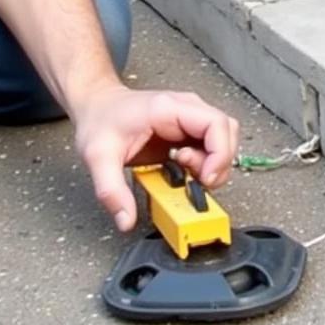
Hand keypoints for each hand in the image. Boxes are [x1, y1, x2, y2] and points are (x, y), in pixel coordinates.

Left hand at [72, 84, 239, 231]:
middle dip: (218, 162)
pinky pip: (213, 143)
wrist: (97, 104)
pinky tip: (184, 169)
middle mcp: (186, 107)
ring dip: (214, 162)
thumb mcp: (99, 157)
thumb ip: (112, 191)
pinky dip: (206, 162)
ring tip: (187, 173)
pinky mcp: (189, 127)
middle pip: (227, 131)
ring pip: (224, 137)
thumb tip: (127, 220)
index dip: (219, 154)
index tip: (206, 177)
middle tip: (196, 178)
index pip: (216, 124)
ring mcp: (190, 116)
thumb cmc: (100, 120)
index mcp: (169, 108)